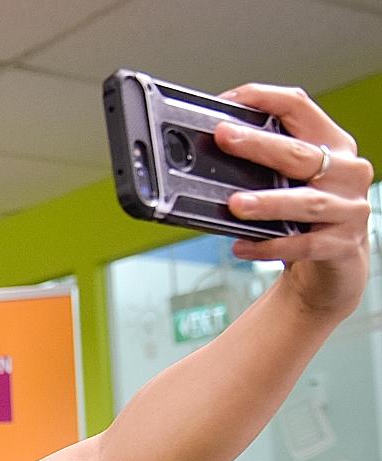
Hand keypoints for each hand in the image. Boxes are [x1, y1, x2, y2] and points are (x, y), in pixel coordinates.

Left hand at [214, 84, 371, 318]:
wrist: (334, 264)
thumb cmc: (306, 215)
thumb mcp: (293, 181)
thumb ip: (266, 164)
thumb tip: (210, 152)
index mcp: (332, 144)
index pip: (300, 107)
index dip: (264, 98)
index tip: (228, 100)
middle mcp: (347, 171)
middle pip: (299, 153)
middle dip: (259, 144)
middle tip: (223, 137)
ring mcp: (348, 208)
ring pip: (305, 202)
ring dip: (267, 201)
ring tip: (235, 204)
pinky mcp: (341, 245)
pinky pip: (302, 245)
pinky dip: (269, 246)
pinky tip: (241, 246)